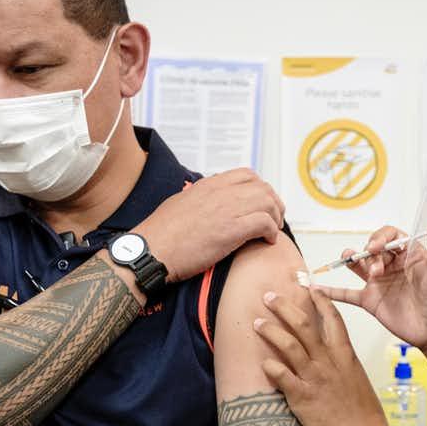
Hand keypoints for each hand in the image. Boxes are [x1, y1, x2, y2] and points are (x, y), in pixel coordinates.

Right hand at [135, 168, 283, 281]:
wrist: (150, 250)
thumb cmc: (161, 234)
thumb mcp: (180, 203)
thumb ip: (200, 199)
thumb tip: (210, 204)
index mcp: (208, 185)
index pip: (247, 175)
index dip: (261, 188)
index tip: (262, 204)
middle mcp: (220, 193)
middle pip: (263, 188)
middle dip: (274, 203)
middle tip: (274, 219)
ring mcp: (227, 210)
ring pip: (268, 203)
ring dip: (275, 217)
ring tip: (272, 231)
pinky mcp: (231, 231)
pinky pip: (265, 223)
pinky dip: (271, 232)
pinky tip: (267, 241)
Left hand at [255, 287, 386, 425]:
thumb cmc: (362, 409)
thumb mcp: (356, 376)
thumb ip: (341, 361)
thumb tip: (330, 351)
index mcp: (344, 354)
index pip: (332, 319)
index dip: (320, 300)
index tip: (309, 287)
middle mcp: (327, 361)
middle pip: (303, 325)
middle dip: (284, 307)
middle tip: (269, 296)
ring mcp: (313, 377)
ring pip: (288, 345)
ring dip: (271, 330)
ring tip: (257, 322)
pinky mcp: (301, 396)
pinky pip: (281, 376)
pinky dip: (270, 367)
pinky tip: (262, 363)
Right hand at [320, 219, 426, 349]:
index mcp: (407, 254)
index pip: (389, 236)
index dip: (381, 237)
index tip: (377, 247)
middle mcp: (391, 266)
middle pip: (372, 250)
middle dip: (370, 255)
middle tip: (375, 270)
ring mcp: (379, 283)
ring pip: (358, 266)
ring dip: (351, 260)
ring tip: (348, 260)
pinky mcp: (371, 301)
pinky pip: (348, 294)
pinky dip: (333, 291)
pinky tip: (318, 289)